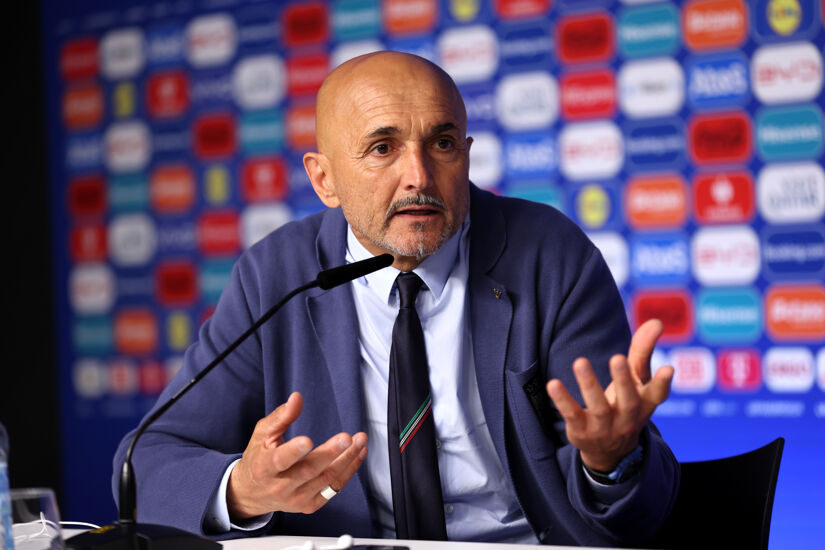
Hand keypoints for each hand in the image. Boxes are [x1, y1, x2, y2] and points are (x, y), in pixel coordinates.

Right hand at [227, 392, 367, 519]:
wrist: (254, 493)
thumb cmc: (259, 457)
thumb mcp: (262, 434)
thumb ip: (280, 416)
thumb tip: (297, 398)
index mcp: (264, 468)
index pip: (279, 461)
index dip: (294, 451)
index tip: (308, 440)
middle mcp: (280, 487)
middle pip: (308, 471)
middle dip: (330, 453)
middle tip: (347, 438)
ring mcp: (296, 499)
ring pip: (326, 479)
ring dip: (347, 459)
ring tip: (360, 441)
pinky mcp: (310, 505)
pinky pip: (333, 488)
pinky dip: (349, 471)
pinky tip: (359, 454)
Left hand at [546, 319, 673, 471]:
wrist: (609, 452)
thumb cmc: (625, 404)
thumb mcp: (636, 380)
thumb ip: (643, 351)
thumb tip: (656, 321)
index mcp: (644, 404)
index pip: (657, 395)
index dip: (663, 383)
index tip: (668, 368)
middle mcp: (627, 417)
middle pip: (628, 400)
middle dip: (623, 380)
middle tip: (617, 358)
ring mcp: (604, 426)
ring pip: (598, 407)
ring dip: (589, 384)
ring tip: (580, 362)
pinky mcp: (581, 430)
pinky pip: (571, 414)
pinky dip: (562, 400)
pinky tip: (553, 383)